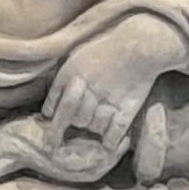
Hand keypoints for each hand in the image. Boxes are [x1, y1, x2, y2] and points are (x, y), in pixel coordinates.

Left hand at [41, 14, 185, 145]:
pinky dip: (110, 142)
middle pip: (73, 119)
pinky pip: (113, 133)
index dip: (53, 124)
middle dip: (74, 125)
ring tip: (99, 123)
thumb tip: (48, 112)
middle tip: (77, 128)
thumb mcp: (77, 58)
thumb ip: (62, 82)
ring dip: (93, 129)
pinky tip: (108, 144)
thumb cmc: (107, 49)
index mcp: (71, 75)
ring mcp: (106, 100)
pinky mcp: (126, 109)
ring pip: (92, 126)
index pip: (55, 107)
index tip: (51, 135)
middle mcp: (86, 89)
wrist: (140, 45)